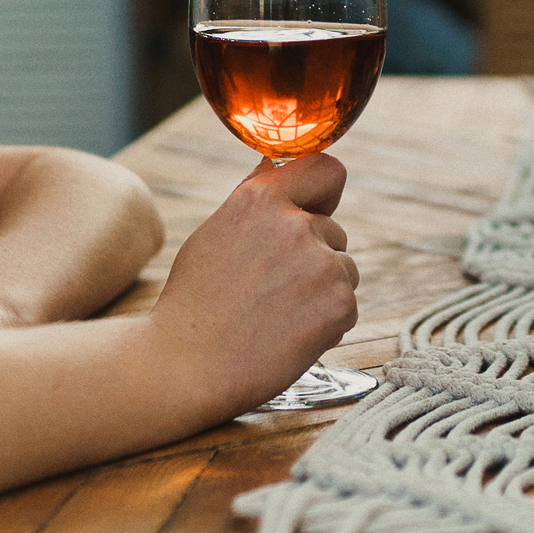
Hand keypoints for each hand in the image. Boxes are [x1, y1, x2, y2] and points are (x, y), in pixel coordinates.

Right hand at [147, 154, 359, 416]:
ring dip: (322, 292)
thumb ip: (257, 200)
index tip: (314, 212)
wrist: (186, 366)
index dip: (324, 194)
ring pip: (344, 271)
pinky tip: (288, 337)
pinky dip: (328, 325)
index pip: (326, 169)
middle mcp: (295, 223)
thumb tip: (280, 166)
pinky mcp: (339, 303)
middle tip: (271, 291)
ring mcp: (321, 263)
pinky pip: (348, 307)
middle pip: (334, 232)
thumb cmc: (195, 303)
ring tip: (275, 317)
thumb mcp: (217, 231)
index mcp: (260, 198)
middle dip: (314, 257)